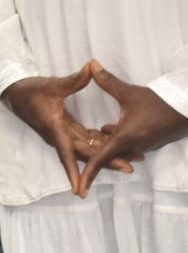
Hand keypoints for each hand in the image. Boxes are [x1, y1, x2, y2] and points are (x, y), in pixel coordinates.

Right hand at [0, 67, 120, 196]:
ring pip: (87, 150)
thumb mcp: (52, 85)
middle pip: (85, 154)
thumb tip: (92, 68)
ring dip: (106, 156)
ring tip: (129, 160)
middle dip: (106, 162)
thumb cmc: (29, 91)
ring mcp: (62, 134)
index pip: (67, 153)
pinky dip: (99, 145)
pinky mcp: (65, 130)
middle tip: (129, 167)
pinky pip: (84, 142)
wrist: (14, 93)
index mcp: (55, 128)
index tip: (81, 188)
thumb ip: (74, 80)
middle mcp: (59, 136)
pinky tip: (114, 144)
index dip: (74, 171)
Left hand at [79, 61, 187, 195]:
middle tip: (75, 173)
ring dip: (100, 147)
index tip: (79, 188)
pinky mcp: (143, 143)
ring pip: (113, 151)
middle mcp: (131, 147)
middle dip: (89, 160)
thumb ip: (107, 81)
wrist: (185, 109)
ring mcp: (138, 147)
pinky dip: (110, 141)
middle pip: (104, 157)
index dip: (87, 172)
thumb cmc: (158, 102)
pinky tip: (102, 131)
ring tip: (81, 144)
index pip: (100, 159)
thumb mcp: (129, 92)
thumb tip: (90, 64)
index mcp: (125, 138)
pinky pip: (122, 146)